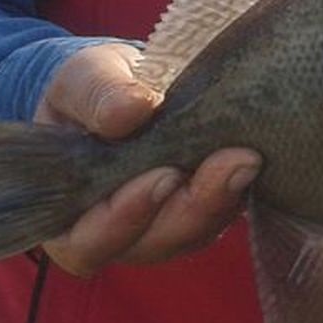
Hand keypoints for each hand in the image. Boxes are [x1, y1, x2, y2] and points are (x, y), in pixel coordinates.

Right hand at [34, 42, 261, 275]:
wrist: (133, 83)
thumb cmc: (94, 89)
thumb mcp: (84, 79)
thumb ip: (97, 94)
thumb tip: (131, 109)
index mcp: (67, 218)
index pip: (86, 241)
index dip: (123, 218)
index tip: (162, 178)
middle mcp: (117, 234)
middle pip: (154, 242)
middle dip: (193, 207)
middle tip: (230, 163)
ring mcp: (164, 226)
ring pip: (196, 232)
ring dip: (223, 199)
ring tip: (248, 158)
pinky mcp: (204, 208)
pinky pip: (224, 212)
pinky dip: (239, 190)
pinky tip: (256, 158)